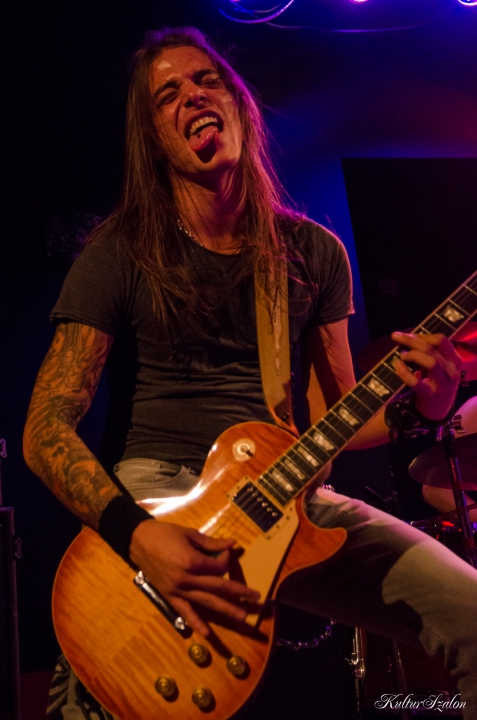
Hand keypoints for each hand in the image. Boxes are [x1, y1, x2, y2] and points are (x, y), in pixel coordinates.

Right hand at [129, 519, 259, 635]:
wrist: (137, 541)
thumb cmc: (165, 534)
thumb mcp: (190, 534)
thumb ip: (212, 543)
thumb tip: (233, 545)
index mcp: (193, 561)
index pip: (219, 567)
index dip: (226, 560)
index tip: (226, 552)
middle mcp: (187, 579)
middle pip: (218, 588)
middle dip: (239, 594)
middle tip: (257, 601)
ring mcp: (178, 590)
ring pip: (206, 603)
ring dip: (226, 610)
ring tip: (243, 618)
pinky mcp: (169, 596)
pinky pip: (185, 612)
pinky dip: (196, 623)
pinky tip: (207, 633)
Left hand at [391, 332, 461, 420]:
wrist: (439, 409)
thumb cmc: (436, 382)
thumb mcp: (440, 367)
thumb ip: (428, 354)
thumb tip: (406, 338)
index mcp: (454, 360)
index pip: (441, 340)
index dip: (423, 335)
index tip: (408, 335)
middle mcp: (451, 370)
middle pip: (432, 348)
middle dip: (412, 340)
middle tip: (396, 337)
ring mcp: (442, 383)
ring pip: (430, 362)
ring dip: (413, 355)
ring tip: (401, 355)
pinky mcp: (430, 395)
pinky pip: (416, 382)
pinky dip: (404, 373)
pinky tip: (397, 366)